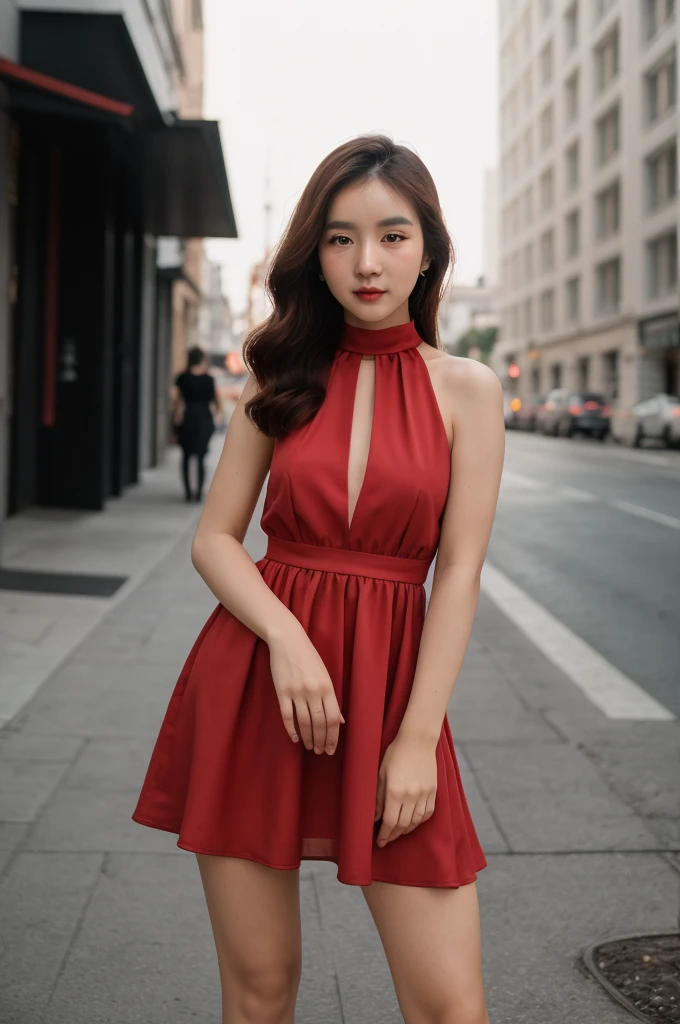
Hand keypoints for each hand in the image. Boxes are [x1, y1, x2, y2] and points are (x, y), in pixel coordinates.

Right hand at [268, 625, 344, 754]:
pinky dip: (291, 729)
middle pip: (320, 723)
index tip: (331, 748)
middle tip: (319, 751)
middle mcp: (314, 691)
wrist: (288, 640)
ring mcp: (297, 692)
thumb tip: (341, 720)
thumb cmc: (308, 657)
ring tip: (309, 747)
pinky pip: (287, 716)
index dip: (333, 737)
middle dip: (321, 741)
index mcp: (328, 687)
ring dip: (308, 738)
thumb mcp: (325, 675)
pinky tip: (295, 738)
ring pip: (305, 722)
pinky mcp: (282, 691)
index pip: (333, 718)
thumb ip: (332, 698)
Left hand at [374, 733, 436, 846]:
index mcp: (395, 792)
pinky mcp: (433, 791)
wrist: (417, 741)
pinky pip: (428, 813)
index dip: (384, 834)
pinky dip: (420, 821)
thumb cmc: (395, 754)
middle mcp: (411, 796)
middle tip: (386, 840)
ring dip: (406, 830)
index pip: (390, 821)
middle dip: (393, 835)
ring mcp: (424, 794)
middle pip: (402, 824)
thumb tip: (376, 817)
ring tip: (398, 833)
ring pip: (416, 821)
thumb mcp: (381, 774)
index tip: (379, 841)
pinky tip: (413, 822)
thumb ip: (378, 798)